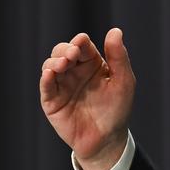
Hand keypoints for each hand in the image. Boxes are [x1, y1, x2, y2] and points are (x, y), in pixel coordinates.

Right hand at [40, 28, 135, 169]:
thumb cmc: (118, 108)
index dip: (80, 42)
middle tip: (71, 55)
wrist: (107, 139)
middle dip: (64, 50)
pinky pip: (46, 87)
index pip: (82, 45)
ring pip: (50, 65)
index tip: (81, 42)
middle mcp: (75, 71)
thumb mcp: (123, 80)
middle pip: (62, 51)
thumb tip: (115, 31)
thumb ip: (119, 56)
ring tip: (63, 64)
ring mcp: (63, 86)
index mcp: (92, 63)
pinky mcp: (52, 102)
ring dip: (54, 61)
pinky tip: (50, 74)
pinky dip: (46, 78)